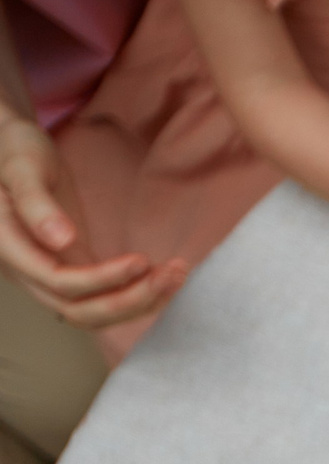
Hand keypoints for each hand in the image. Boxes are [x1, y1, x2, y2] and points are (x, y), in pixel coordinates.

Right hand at [0, 107, 186, 327]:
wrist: (9, 151)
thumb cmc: (12, 151)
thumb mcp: (22, 168)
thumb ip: (36, 204)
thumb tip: (61, 240)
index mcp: (8, 246)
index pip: (59, 281)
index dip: (103, 279)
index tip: (143, 261)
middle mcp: (25, 271)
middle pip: (79, 309)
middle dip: (130, 299)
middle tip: (173, 274)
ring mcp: (47, 274)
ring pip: (92, 312)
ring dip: (138, 302)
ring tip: (177, 276)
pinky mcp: (69, 268)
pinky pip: (100, 297)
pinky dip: (134, 295)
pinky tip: (163, 278)